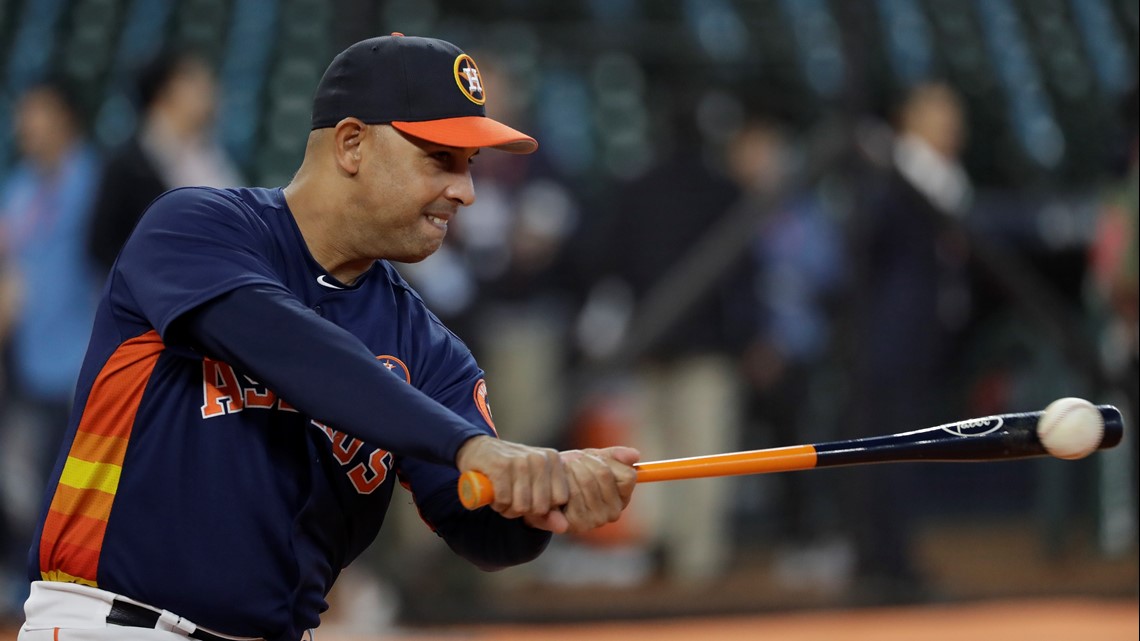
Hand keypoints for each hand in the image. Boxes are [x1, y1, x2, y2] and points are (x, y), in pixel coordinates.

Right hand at [455, 435, 569, 522]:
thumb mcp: (533, 488)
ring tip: (503, 494)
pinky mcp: (500, 466)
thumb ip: (550, 511)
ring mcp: (520, 461)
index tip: (531, 497)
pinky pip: (504, 501)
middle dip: (524, 510)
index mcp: (553, 460)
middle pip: (540, 507)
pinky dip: (497, 503)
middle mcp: (540, 458)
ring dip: (508, 508)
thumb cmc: (510, 472)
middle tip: (514, 497)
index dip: (543, 506)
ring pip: (521, 506)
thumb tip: (563, 527)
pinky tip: (494, 491)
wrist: (480, 450)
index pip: (560, 499)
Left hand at [525, 446, 639, 533]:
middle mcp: (614, 512)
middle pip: (604, 473)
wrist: (545, 492)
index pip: (628, 475)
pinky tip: (556, 484)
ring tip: (563, 469)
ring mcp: (597, 520)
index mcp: (623, 497)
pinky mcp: (577, 525)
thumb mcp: (593, 460)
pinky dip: (561, 483)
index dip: (606, 461)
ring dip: (571, 469)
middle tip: (571, 461)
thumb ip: (614, 456)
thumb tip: (635, 455)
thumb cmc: (573, 474)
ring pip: (587, 481)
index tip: (589, 457)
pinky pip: (571, 494)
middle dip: (584, 461)